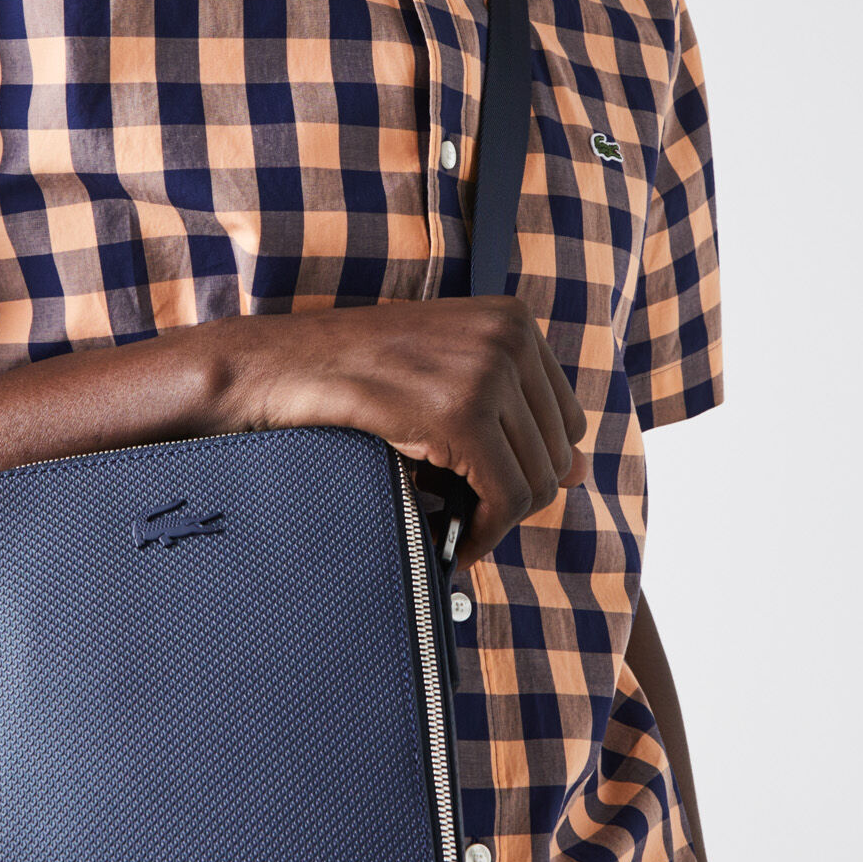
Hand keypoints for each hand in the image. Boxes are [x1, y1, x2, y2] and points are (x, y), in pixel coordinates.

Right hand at [213, 299, 589, 569]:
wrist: (280, 368)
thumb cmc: (354, 375)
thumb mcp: (443, 371)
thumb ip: (510, 408)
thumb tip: (582, 472)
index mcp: (514, 318)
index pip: (566, 418)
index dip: (530, 466)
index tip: (489, 490)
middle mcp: (510, 336)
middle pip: (558, 452)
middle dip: (516, 495)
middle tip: (470, 517)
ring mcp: (488, 371)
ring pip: (537, 479)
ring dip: (499, 519)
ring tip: (459, 531)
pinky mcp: (462, 413)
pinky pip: (505, 496)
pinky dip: (485, 532)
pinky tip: (456, 542)